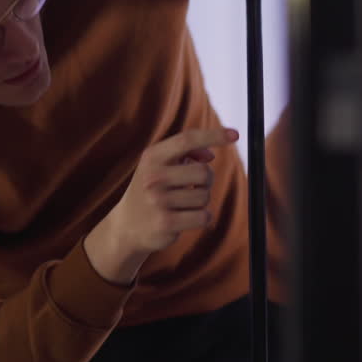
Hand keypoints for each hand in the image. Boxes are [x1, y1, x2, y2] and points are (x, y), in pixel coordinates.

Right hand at [84, 127, 236, 284]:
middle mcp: (153, 176)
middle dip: (206, 180)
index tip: (235, 134)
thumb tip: (210, 154)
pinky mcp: (166, 223)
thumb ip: (184, 153)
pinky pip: (204, 216)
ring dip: (201, 201)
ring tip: (182, 204)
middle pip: (204, 172)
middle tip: (193, 186)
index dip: (213, 135)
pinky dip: (201, 218)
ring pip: (205, 196)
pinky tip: (185, 218)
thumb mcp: (159, 165)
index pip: (187, 139)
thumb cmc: (150, 190)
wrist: (126, 227)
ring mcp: (158, 201)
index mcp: (152, 156)